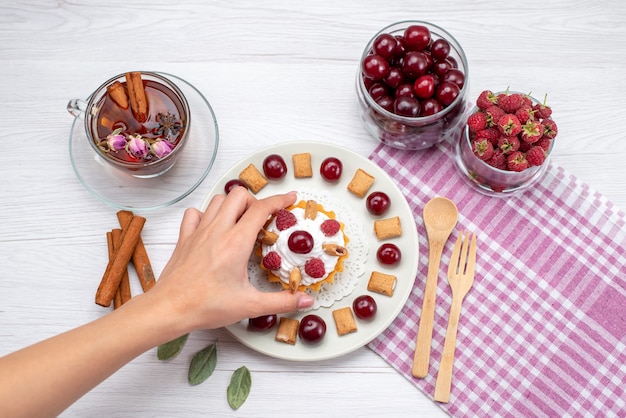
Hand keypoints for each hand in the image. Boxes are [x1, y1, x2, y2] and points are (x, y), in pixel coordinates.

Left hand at [150, 187, 313, 332]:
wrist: (170, 309)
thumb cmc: (207, 306)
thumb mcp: (250, 305)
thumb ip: (282, 302)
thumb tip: (305, 300)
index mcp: (236, 242)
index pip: (261, 209)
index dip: (280, 200)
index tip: (290, 198)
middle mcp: (218, 230)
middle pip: (239, 195)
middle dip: (255, 200)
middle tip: (263, 218)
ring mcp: (199, 232)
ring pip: (217, 200)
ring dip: (232, 205)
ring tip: (241, 221)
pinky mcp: (185, 238)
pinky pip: (195, 214)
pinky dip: (205, 214)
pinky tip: (212, 227)